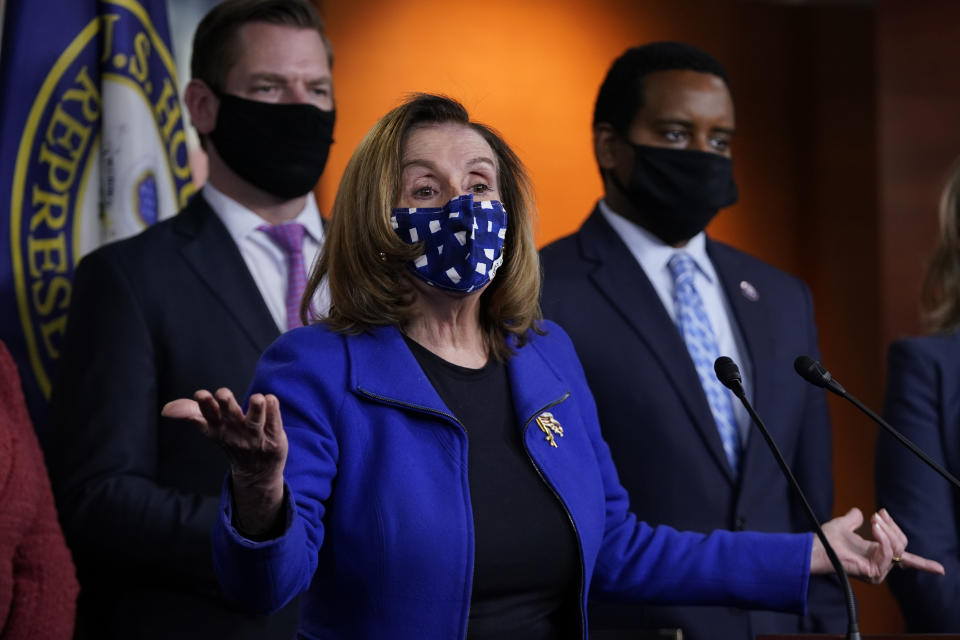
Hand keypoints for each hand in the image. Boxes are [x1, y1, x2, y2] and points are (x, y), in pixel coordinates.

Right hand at [163, 388, 286, 534]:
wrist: (257, 472)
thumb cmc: (232, 440)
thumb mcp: (211, 429)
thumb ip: (192, 413)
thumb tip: (166, 409)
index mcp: (218, 429)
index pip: (208, 418)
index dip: (204, 407)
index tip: (200, 394)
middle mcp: (236, 432)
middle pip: (230, 417)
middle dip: (226, 405)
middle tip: (222, 393)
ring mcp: (256, 437)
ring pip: (255, 422)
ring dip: (256, 410)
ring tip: (258, 397)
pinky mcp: (275, 439)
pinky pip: (275, 424)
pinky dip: (274, 412)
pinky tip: (271, 399)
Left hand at [810, 507, 944, 582]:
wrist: (816, 547)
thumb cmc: (827, 539)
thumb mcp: (844, 525)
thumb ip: (854, 519)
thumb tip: (859, 512)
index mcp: (878, 554)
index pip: (907, 561)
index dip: (925, 565)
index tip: (941, 569)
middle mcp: (881, 565)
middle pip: (903, 544)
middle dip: (892, 526)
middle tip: (877, 514)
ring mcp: (878, 571)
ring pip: (897, 548)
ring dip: (886, 530)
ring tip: (874, 519)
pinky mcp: (874, 573)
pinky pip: (888, 553)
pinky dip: (883, 538)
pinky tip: (874, 528)